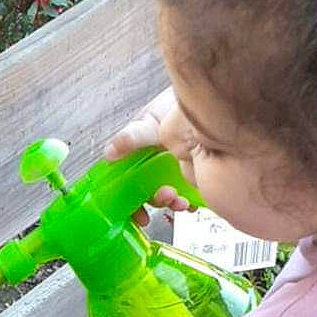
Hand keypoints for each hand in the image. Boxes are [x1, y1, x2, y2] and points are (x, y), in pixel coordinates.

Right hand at [103, 86, 194, 223]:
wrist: (207, 101)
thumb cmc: (174, 105)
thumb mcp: (152, 120)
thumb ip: (133, 137)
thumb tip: (110, 152)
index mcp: (138, 155)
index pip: (127, 185)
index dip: (130, 204)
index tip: (139, 215)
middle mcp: (154, 165)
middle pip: (149, 194)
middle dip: (158, 201)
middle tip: (167, 196)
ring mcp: (173, 170)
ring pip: (169, 196)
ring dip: (174, 202)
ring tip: (181, 199)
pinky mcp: (191, 172)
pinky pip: (189, 193)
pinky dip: (191, 200)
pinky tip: (193, 198)